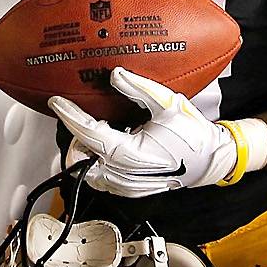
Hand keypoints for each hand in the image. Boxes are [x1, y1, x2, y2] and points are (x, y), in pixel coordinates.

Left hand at [48, 68, 266, 197]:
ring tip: (102, 131)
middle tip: (84, 116)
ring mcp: (126, 186)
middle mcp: (125, 174)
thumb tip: (115, 74)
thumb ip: (140, 88)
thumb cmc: (193, 135)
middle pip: (80, 156)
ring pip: (87, 171)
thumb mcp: (169, 104)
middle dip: (76, 136)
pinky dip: (97, 162)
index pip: (89, 134)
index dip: (70, 116)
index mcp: (131, 153)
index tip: (57, 101)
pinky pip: (100, 179)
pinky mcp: (129, 191)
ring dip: (87, 150)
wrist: (209, 161)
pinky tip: (112, 145)